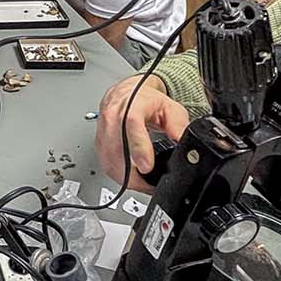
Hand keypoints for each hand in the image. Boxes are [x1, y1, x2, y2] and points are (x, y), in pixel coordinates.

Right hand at [94, 73, 189, 191]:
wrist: (126, 95)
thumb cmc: (146, 100)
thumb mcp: (169, 107)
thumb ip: (178, 124)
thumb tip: (182, 140)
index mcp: (131, 105)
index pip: (131, 125)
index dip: (139, 148)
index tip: (146, 167)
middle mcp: (112, 116)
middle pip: (116, 149)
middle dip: (132, 173)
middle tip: (149, 185)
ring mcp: (102, 130)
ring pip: (108, 160)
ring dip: (124, 178)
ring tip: (142, 185)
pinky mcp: (99, 141)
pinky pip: (104, 163)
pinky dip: (117, 175)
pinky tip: (129, 179)